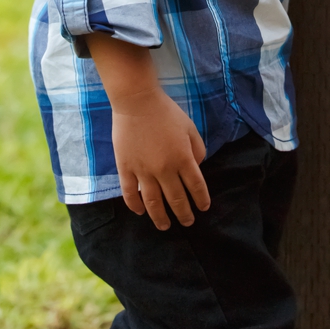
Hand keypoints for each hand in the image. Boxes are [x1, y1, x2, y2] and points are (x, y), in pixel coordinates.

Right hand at [111, 86, 209, 229]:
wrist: (137, 101)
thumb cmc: (166, 112)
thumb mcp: (189, 127)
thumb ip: (197, 149)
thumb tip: (197, 168)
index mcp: (183, 158)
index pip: (196, 187)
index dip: (201, 200)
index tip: (203, 208)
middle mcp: (164, 169)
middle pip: (176, 199)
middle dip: (184, 214)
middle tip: (188, 223)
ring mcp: (143, 171)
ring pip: (153, 203)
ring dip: (160, 218)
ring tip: (165, 226)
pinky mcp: (126, 169)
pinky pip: (130, 194)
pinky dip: (135, 206)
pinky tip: (141, 213)